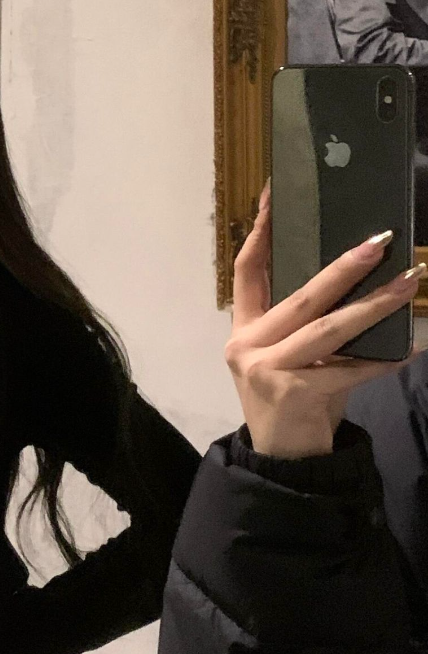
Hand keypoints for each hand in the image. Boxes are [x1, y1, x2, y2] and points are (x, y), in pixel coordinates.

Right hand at [227, 182, 421, 457]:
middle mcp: (247, 344)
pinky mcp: (292, 392)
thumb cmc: (293, 399)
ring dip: (375, 305)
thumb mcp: (287, 356)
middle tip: (381, 242)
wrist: (283, 460)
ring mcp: (267, 369)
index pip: (247, 270)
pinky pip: (348, 369)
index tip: (276, 194)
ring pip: (329, 328)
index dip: (262, 230)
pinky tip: (408, 350)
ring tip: (409, 284)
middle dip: (345, 267)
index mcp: (243, 329)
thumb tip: (356, 278)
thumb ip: (306, 323)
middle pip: (301, 295)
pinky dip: (381, 360)